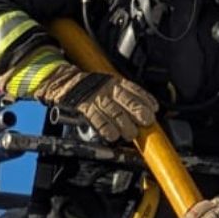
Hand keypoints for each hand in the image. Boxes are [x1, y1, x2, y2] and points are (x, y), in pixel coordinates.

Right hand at [35, 65, 158, 141]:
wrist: (63, 82)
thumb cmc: (90, 87)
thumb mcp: (109, 85)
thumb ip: (125, 95)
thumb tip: (145, 109)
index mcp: (115, 82)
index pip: (134, 89)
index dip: (145, 99)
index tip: (155, 108)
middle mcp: (107, 88)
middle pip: (126, 100)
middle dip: (138, 111)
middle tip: (146, 121)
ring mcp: (95, 97)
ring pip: (113, 111)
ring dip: (124, 124)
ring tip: (131, 134)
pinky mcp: (84, 106)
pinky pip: (96, 118)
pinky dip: (105, 128)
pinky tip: (112, 136)